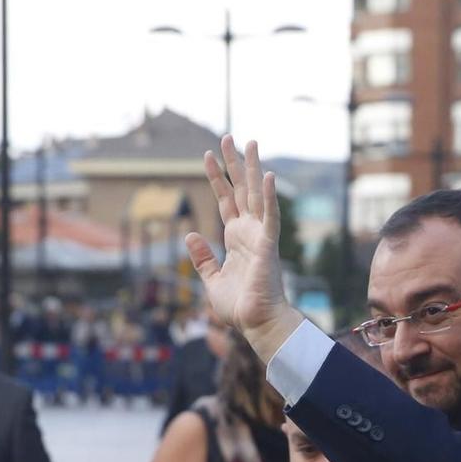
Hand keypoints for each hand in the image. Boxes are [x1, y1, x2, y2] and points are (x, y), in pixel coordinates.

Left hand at [188, 136, 298, 356]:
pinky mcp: (269, 246)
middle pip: (241, 189)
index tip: (207, 155)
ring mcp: (261, 236)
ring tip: (250, 142)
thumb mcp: (211, 279)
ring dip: (253, 169)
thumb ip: (202, 258)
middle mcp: (249, 232)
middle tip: (229, 137)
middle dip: (234, 163)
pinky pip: (271, 217)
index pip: (225, 200)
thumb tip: (190, 234)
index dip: (216, 178)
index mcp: (236, 239)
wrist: (257, 324)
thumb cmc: (239, 307)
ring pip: (257, 195)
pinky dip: (271, 197)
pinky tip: (268, 176)